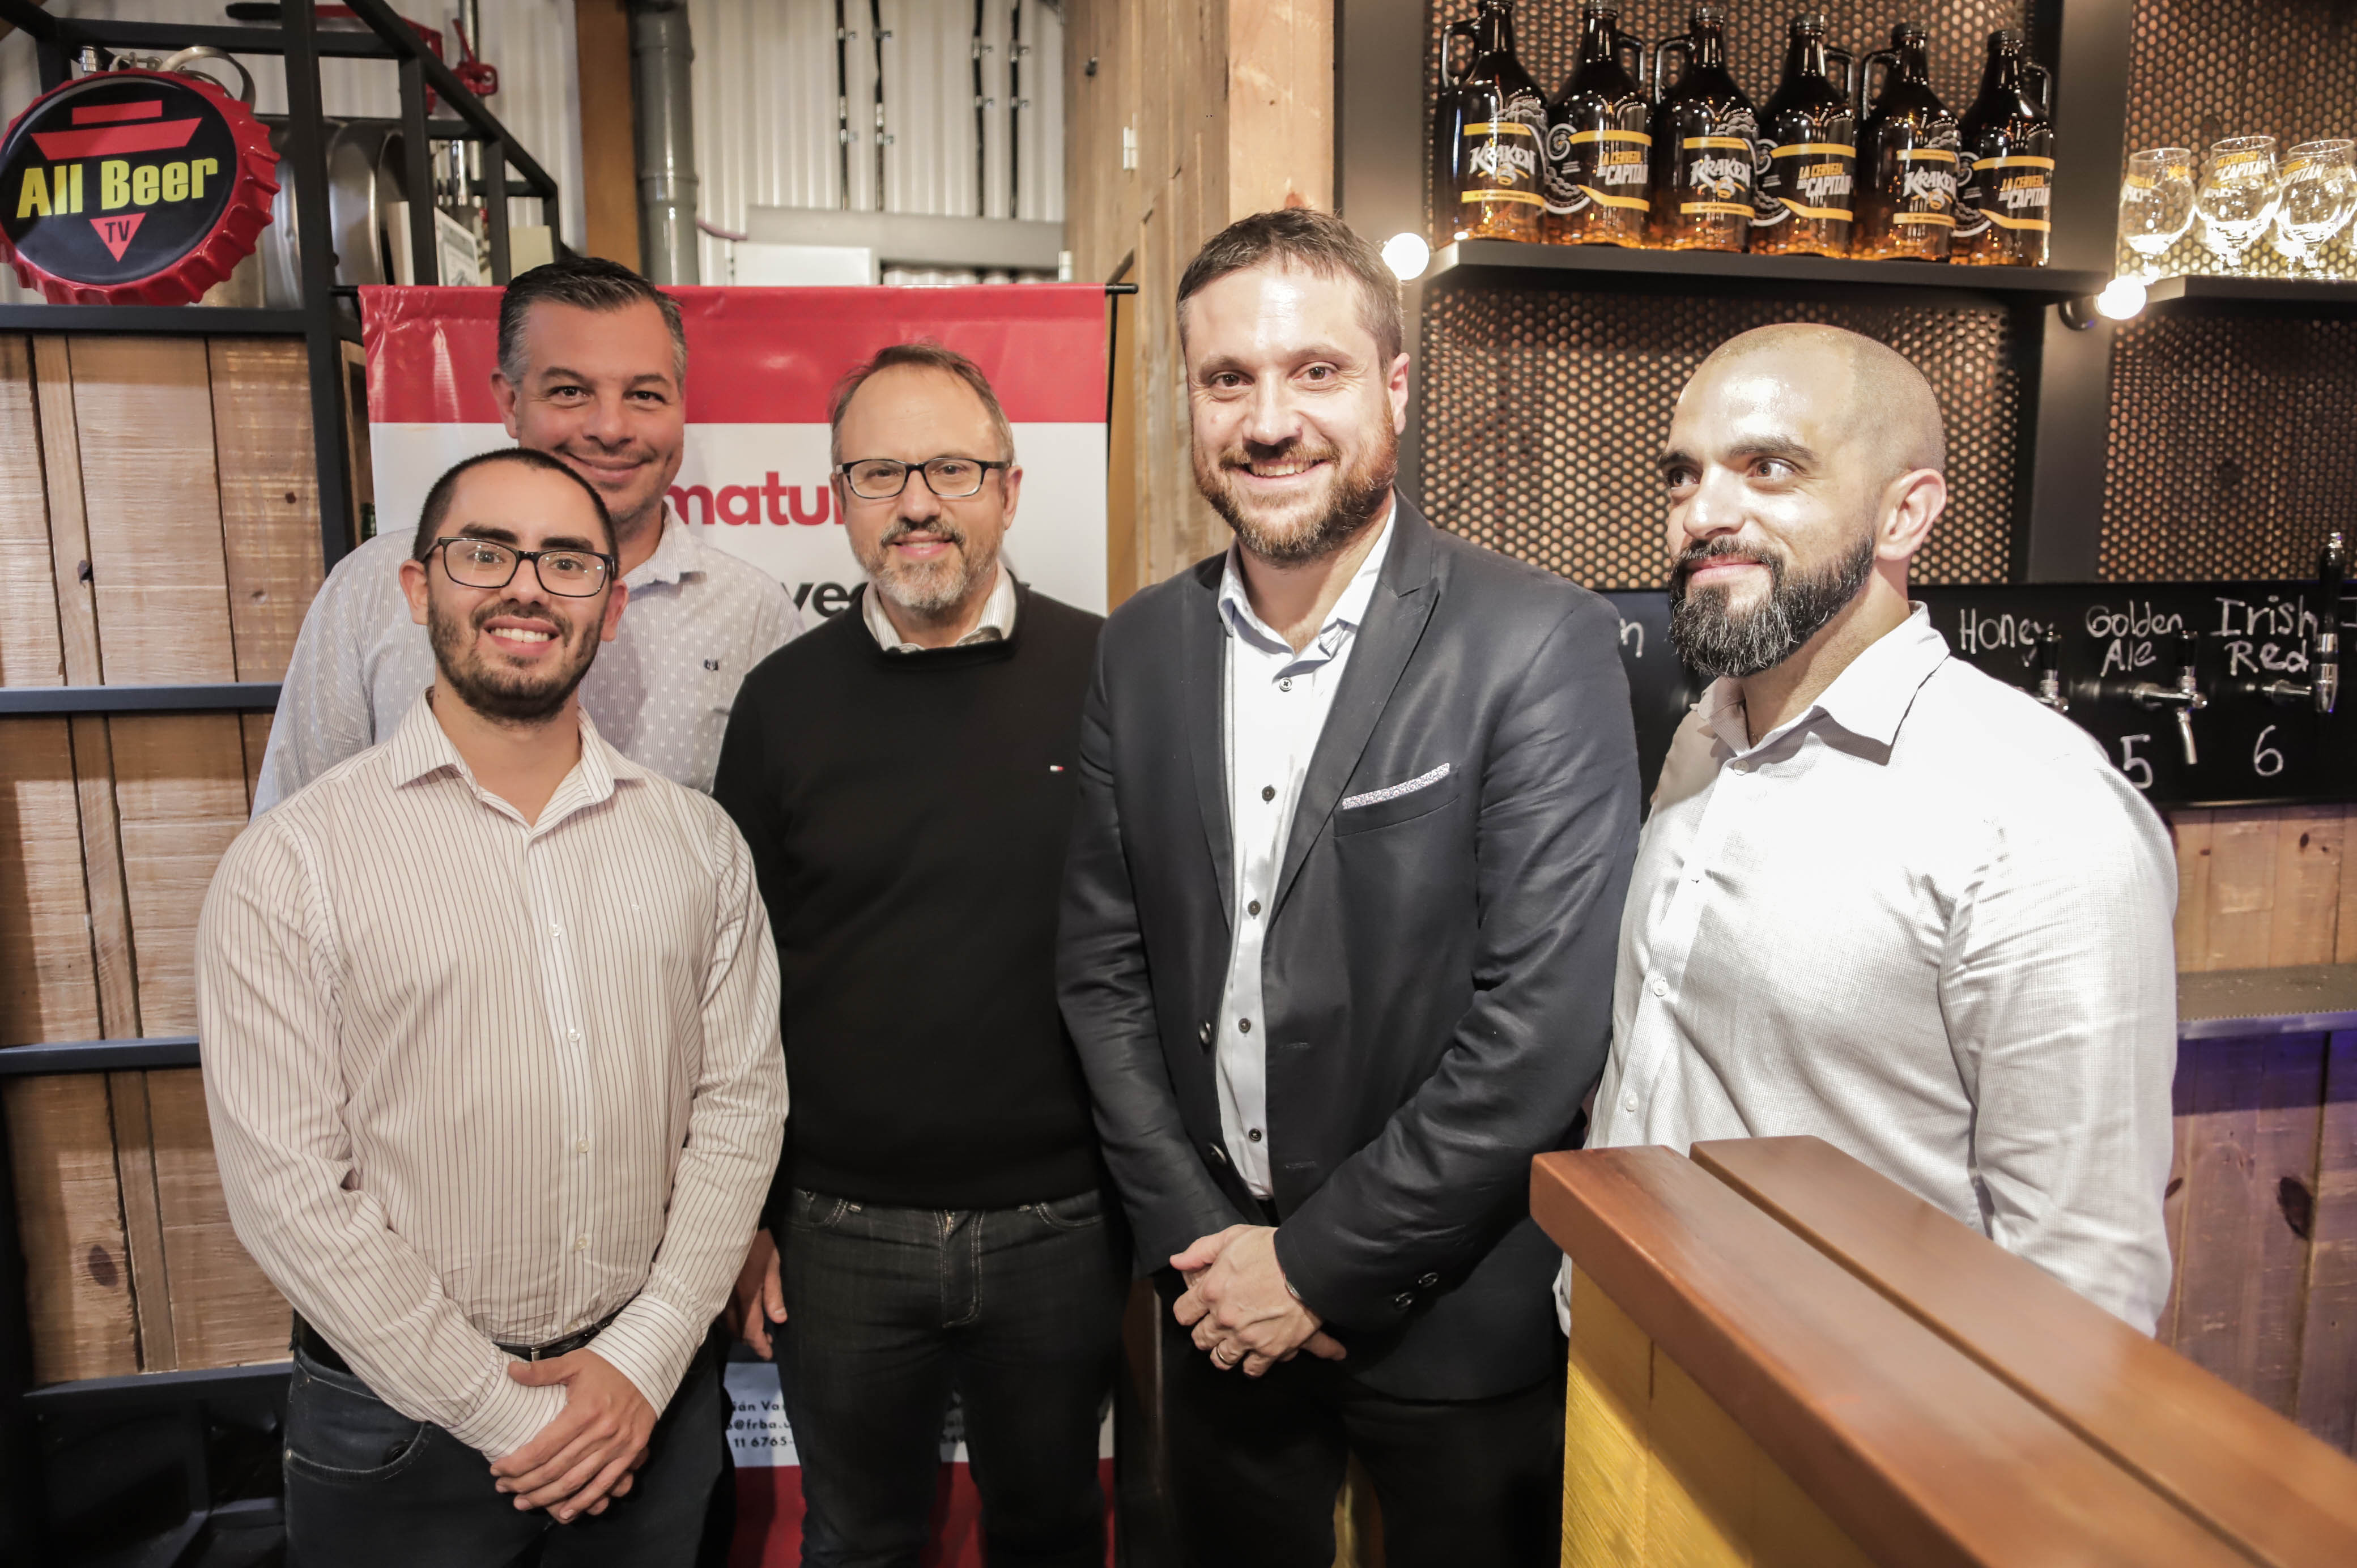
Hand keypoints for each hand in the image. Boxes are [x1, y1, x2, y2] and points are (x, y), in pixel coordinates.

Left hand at [489, 1349, 657, 1521]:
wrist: (648, 1367)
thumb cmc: (607, 1366)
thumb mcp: (574, 1362)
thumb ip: (541, 1371)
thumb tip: (510, 1370)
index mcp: (583, 1412)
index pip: (542, 1448)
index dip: (516, 1464)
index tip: (497, 1470)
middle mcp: (600, 1433)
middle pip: (554, 1469)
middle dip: (524, 1483)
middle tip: (504, 1489)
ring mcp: (617, 1446)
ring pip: (575, 1482)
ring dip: (546, 1498)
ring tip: (523, 1503)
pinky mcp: (631, 1453)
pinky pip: (604, 1484)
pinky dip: (584, 1502)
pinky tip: (564, 1513)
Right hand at [726, 1228, 786, 1359]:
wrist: (729, 1223)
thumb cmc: (757, 1241)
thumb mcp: (772, 1265)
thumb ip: (774, 1294)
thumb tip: (779, 1320)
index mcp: (746, 1295)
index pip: (751, 1331)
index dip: (760, 1346)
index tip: (769, 1354)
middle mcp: (726, 1299)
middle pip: (737, 1331)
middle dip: (751, 1340)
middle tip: (766, 1340)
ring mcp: (715, 1293)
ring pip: (725, 1325)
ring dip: (739, 1332)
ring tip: (756, 1330)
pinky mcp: (709, 1287)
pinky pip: (716, 1313)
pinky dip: (728, 1321)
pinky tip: (738, 1316)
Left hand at [1171, 1225, 1345, 1376]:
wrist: (1308, 1266)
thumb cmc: (1272, 1249)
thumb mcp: (1232, 1237)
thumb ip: (1200, 1250)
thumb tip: (1177, 1261)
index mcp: (1211, 1291)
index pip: (1183, 1314)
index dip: (1189, 1311)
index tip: (1196, 1310)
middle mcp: (1224, 1319)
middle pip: (1201, 1339)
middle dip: (1206, 1332)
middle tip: (1217, 1325)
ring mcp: (1246, 1337)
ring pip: (1221, 1358)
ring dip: (1225, 1351)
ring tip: (1233, 1342)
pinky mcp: (1270, 1349)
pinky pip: (1252, 1369)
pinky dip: (1252, 1364)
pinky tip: (1255, 1355)